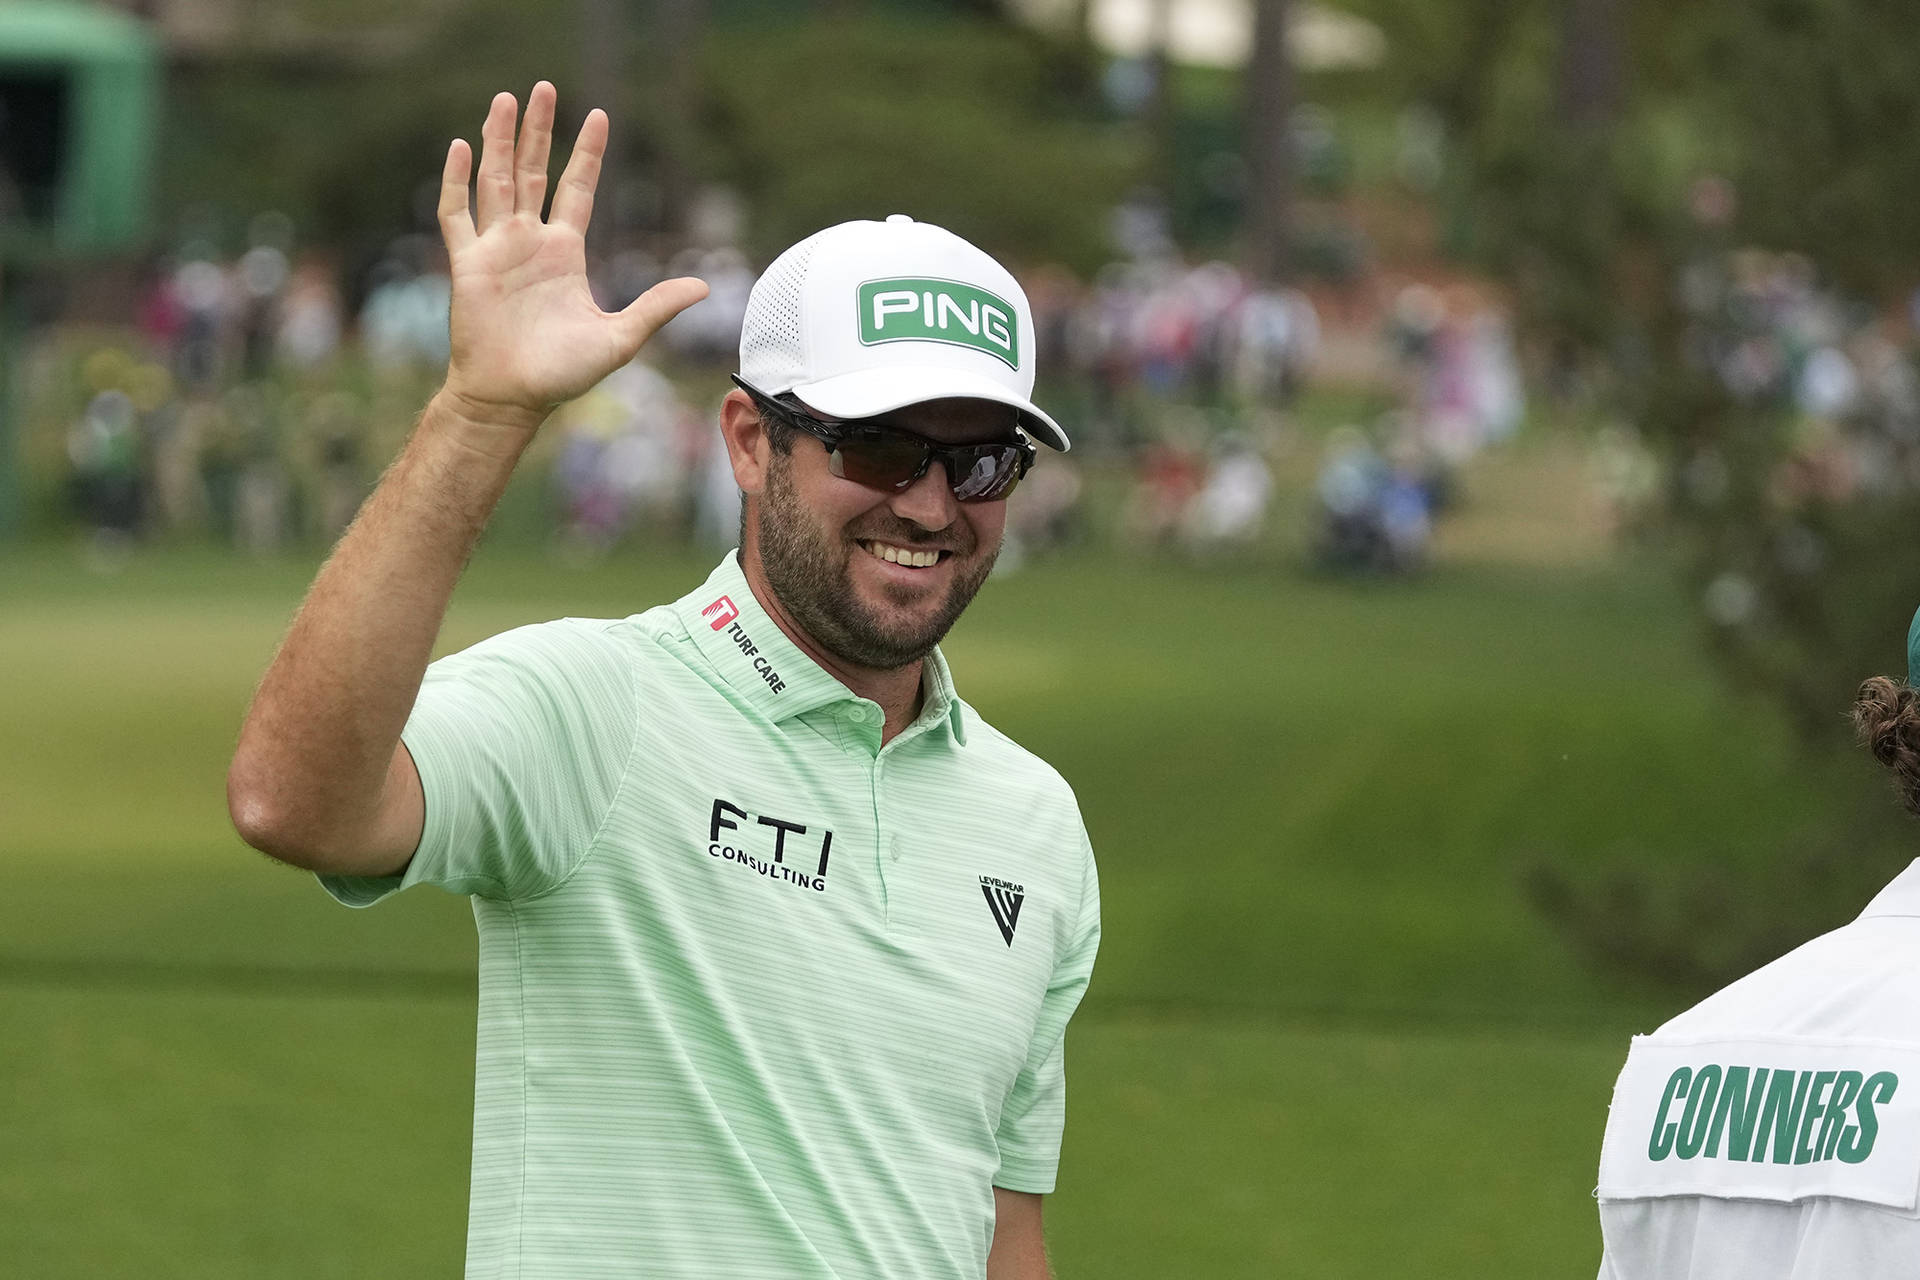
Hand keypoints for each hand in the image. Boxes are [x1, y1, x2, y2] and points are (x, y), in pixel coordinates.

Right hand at [436, 83, 708, 429]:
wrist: (513, 398)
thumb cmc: (562, 374)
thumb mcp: (621, 338)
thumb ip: (657, 307)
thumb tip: (704, 286)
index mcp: (565, 254)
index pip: (577, 189)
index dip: (588, 154)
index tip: (599, 115)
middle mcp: (530, 243)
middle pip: (534, 172)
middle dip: (539, 130)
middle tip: (545, 88)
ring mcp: (496, 249)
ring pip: (496, 181)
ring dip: (499, 141)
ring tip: (505, 100)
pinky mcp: (467, 264)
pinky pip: (458, 215)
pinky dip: (457, 182)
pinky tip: (460, 147)